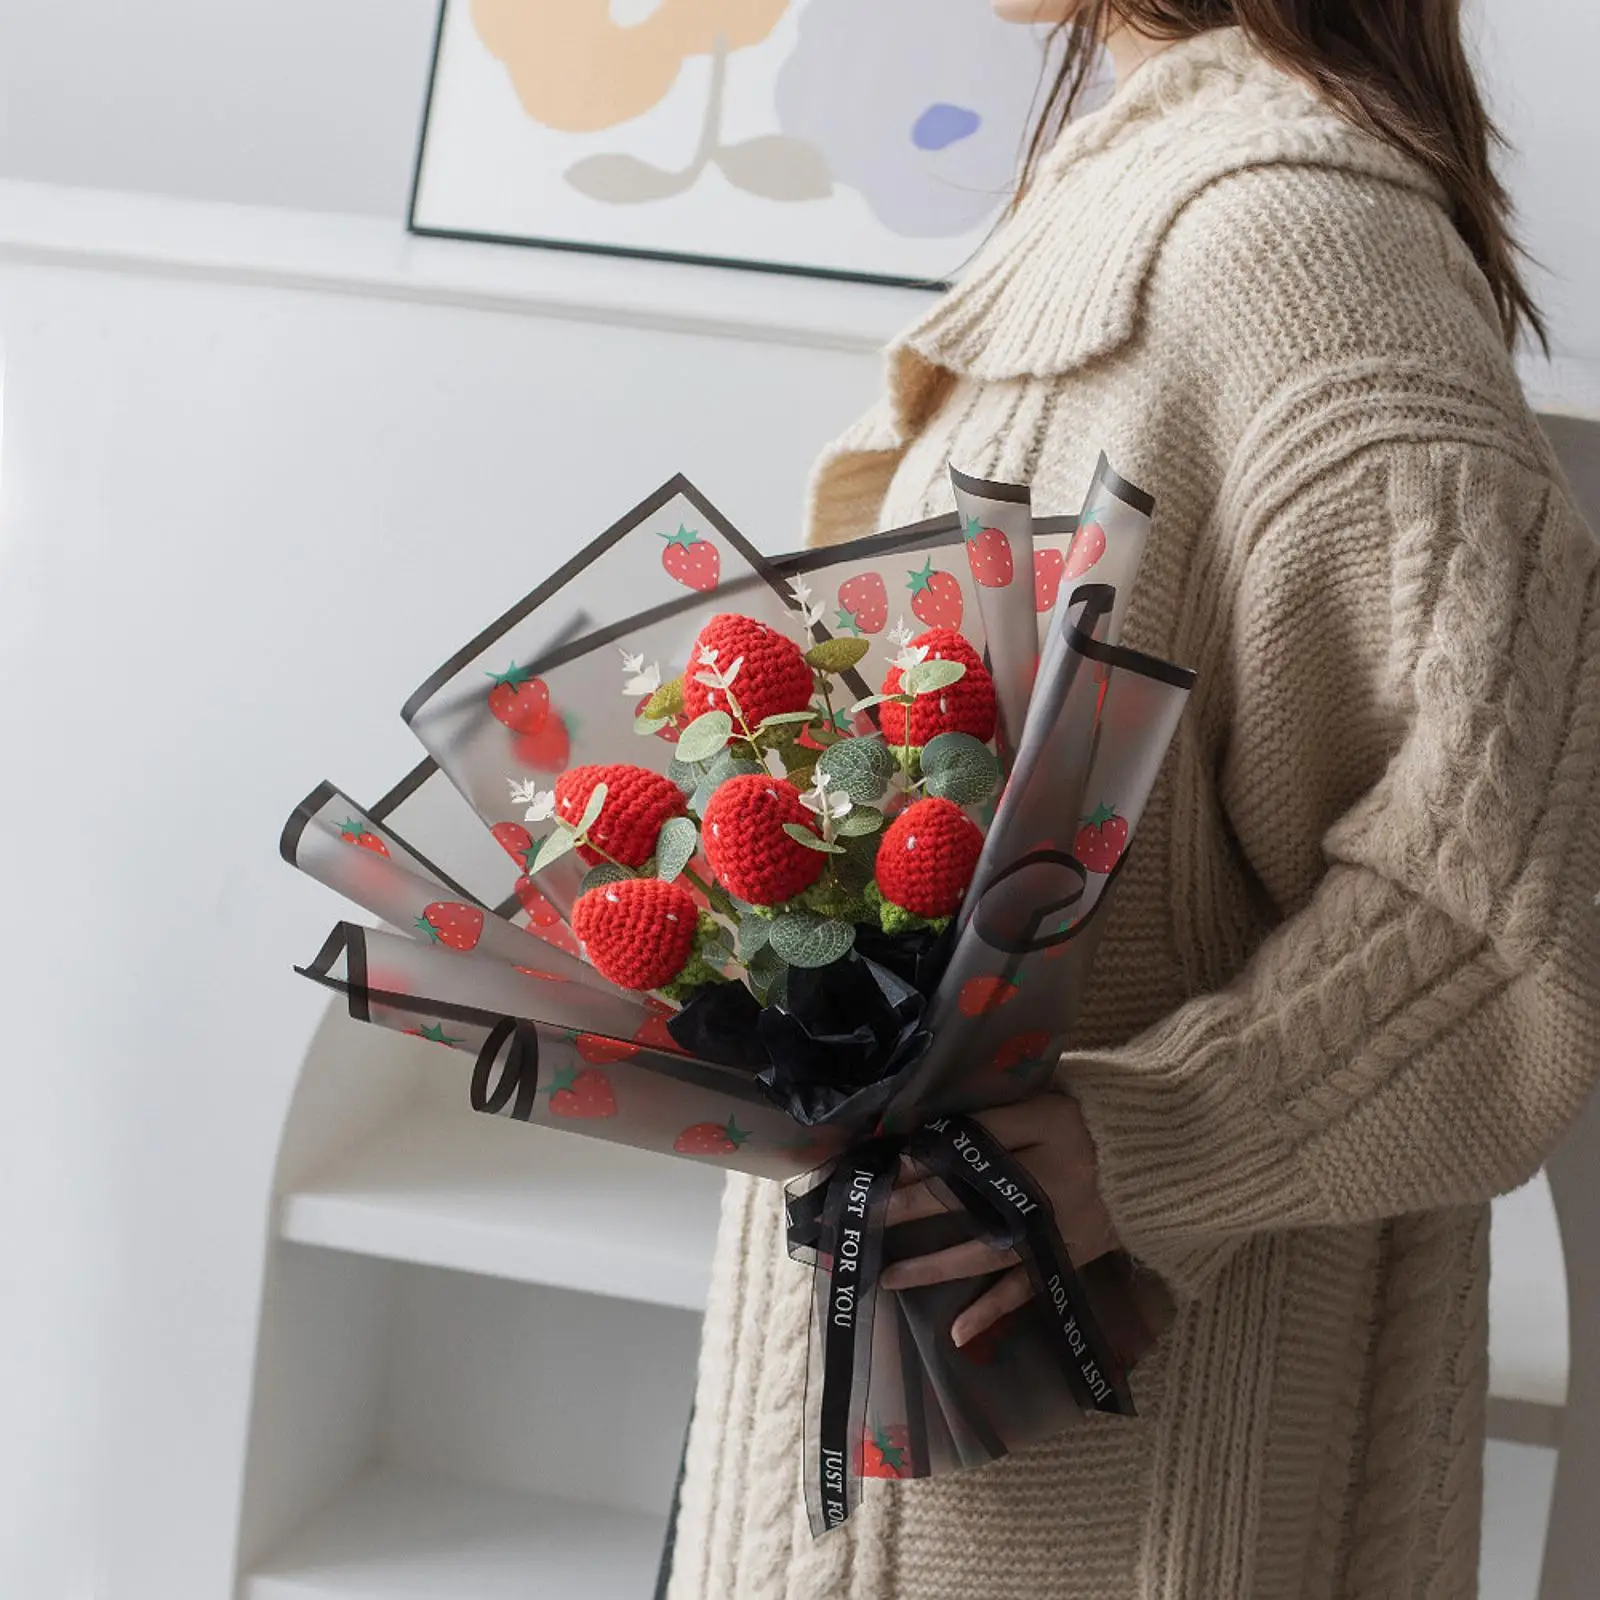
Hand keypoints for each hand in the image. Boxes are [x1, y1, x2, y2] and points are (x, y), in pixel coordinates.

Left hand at [878, 1093, 1117, 1348]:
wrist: (1165, 1161)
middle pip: (970, 1191)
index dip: (929, 1154)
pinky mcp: (1075, 1254)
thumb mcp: (1048, 1103)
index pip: (974, 1139)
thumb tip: (922, 1148)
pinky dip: (995, 1309)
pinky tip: (958, 1330)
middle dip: (913, 1206)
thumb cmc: (1092, 1124)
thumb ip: (994, 1118)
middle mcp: (1056, 1172)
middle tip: (868, 1217)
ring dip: (937, 1265)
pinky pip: (1030, 1286)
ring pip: (990, 1247)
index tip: (886, 1168)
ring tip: (890, 1275)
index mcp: (1049, 1120)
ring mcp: (1065, 1220)